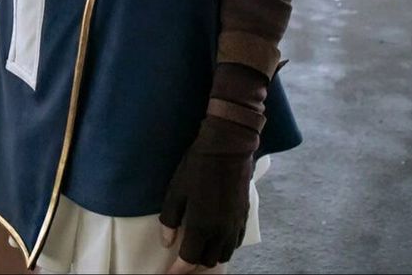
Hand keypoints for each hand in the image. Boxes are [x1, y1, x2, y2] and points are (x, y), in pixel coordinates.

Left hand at [159, 116, 255, 268]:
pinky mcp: (243, 217)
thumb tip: (167, 242)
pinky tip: (216, 239)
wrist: (227, 149)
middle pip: (207, 261)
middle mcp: (220, 232)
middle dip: (193, 265)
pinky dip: (224, 247)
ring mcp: (234, 226)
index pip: (188, 261)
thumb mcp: (175, 191)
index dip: (177, 271)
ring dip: (210, 257)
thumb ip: (170, 220)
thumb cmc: (197, 167)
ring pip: (223, 254)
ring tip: (198, 251)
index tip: (168, 274)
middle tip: (182, 260)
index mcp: (201, 227)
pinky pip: (235, 243)